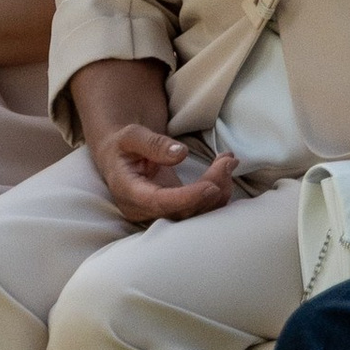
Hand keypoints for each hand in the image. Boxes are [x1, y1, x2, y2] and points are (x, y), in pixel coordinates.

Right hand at [91, 122, 238, 224]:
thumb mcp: (131, 136)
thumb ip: (153, 144)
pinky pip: (198, 209)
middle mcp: (144, 210)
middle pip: (182, 210)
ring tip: (229, 161)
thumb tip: (180, 154)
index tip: (211, 186)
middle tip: (228, 161)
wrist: (120, 157)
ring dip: (219, 190)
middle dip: (211, 187)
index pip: (159, 203)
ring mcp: (159, 213)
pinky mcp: (173, 210)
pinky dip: (217, 192)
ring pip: (195, 213)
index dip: (187, 198)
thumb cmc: (123, 146)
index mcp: (129, 193)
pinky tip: (225, 170)